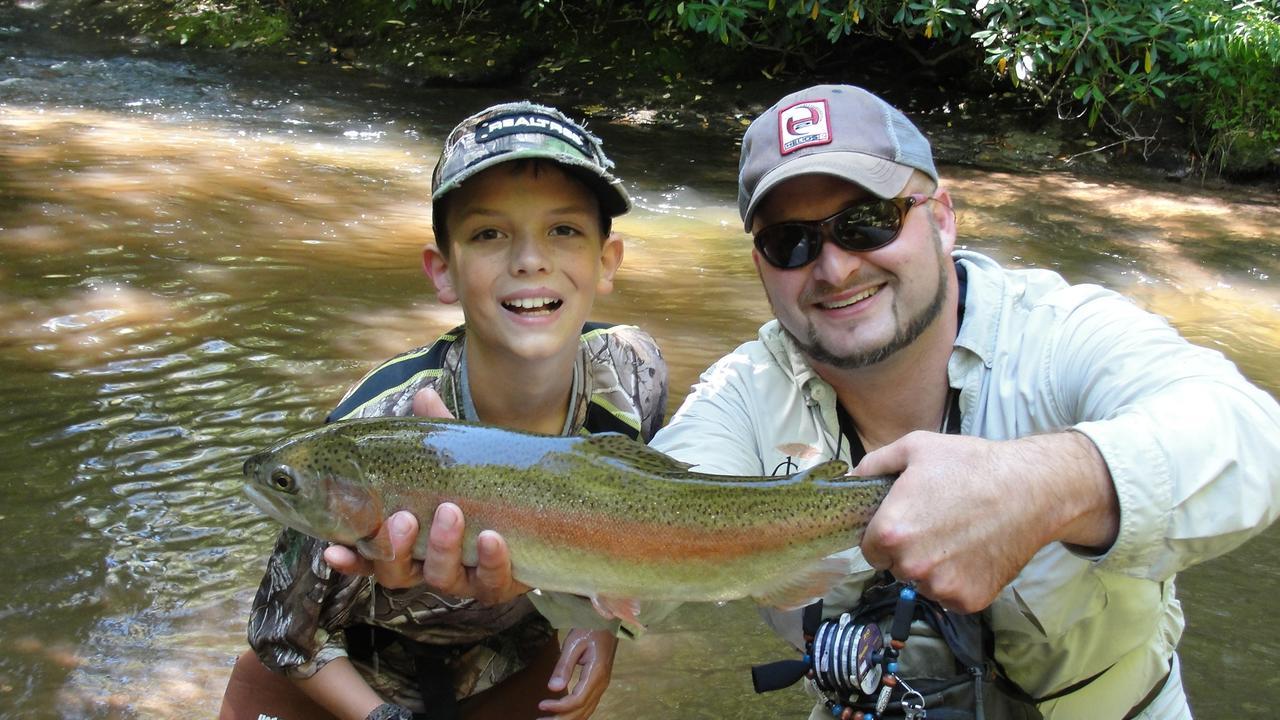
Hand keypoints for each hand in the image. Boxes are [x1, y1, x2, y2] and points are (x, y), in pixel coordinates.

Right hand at [324, 388, 530, 601]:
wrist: (542, 512)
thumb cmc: (484, 487)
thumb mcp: (461, 459)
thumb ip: (441, 434)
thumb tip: (425, 394)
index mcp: (411, 540)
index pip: (370, 555)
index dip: (350, 558)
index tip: (331, 548)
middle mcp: (429, 565)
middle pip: (397, 573)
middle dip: (395, 549)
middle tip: (404, 517)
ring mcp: (463, 578)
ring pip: (441, 578)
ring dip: (442, 547)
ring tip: (451, 511)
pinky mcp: (498, 583)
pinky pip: (490, 583)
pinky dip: (490, 562)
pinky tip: (491, 538)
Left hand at [538, 629, 617, 719]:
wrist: (606, 621)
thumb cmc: (589, 628)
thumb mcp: (573, 643)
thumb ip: (564, 666)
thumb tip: (553, 688)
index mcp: (596, 674)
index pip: (577, 700)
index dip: (559, 707)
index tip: (541, 705)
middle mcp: (602, 684)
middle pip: (582, 711)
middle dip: (561, 719)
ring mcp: (602, 685)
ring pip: (586, 711)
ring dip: (568, 719)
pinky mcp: (599, 684)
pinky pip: (589, 705)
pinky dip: (576, 714)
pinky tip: (563, 715)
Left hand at [854, 430, 1116, 613]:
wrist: (1031, 489)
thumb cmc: (971, 464)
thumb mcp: (915, 448)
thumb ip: (874, 464)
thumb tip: (850, 478)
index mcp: (889, 532)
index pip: (869, 548)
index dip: (885, 534)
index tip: (905, 522)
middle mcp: (910, 566)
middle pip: (895, 566)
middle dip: (908, 549)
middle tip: (937, 524)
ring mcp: (940, 587)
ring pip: (922, 582)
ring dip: (933, 567)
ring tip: (959, 535)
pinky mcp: (968, 601)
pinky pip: (950, 595)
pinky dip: (959, 580)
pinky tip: (974, 552)